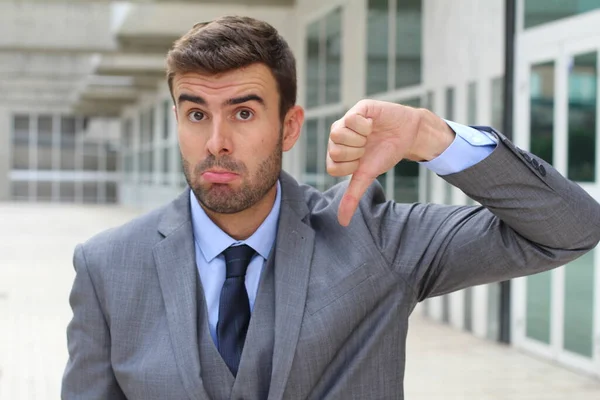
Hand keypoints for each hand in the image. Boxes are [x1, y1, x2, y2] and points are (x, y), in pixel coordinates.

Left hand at [327, 99, 454, 225]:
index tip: (363, 161)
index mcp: (336, 153)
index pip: (332, 167)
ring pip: (337, 135)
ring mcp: (345, 121)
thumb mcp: (368, 176)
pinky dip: (366, 126)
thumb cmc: (385, 154)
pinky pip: (351, 119)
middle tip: (367, 146)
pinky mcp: (358, 108)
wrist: (409, 135)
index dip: (351, 167)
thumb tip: (342, 223)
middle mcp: (337, 136)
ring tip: (370, 135)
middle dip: (357, 153)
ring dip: (360, 139)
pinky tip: (373, 124)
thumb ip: (352, 197)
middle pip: (334, 151)